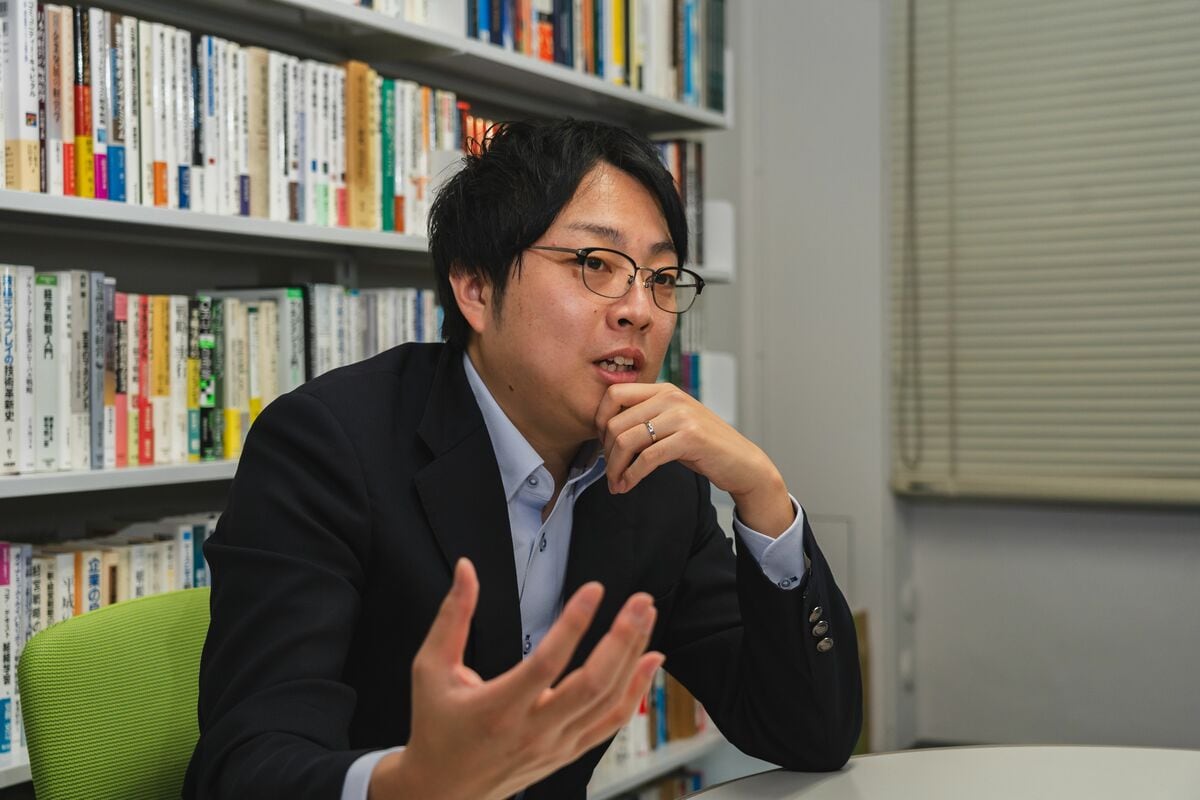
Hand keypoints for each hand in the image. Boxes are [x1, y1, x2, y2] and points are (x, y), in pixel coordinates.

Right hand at [369, 559, 663, 799]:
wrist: (442, 790)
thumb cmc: (436, 725)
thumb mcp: (431, 668)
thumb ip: (452, 616)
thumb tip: (466, 568)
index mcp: (497, 708)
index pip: (546, 662)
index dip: (574, 624)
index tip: (594, 590)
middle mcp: (533, 730)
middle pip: (591, 684)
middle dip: (622, 639)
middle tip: (640, 602)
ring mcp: (555, 745)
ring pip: (608, 700)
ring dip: (633, 656)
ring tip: (646, 616)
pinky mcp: (568, 752)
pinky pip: (610, 721)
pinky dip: (636, 690)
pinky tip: (651, 659)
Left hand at [595, 383, 793, 536]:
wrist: (742, 463)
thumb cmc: (703, 447)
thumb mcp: (673, 423)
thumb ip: (646, 419)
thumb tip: (606, 431)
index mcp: (664, 390)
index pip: (614, 394)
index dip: (599, 420)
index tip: (602, 444)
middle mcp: (671, 397)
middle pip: (616, 422)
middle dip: (606, 453)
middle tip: (609, 473)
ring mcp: (681, 416)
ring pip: (627, 441)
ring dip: (615, 468)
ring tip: (615, 483)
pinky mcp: (690, 438)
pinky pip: (647, 458)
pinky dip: (631, 476)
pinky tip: (627, 485)